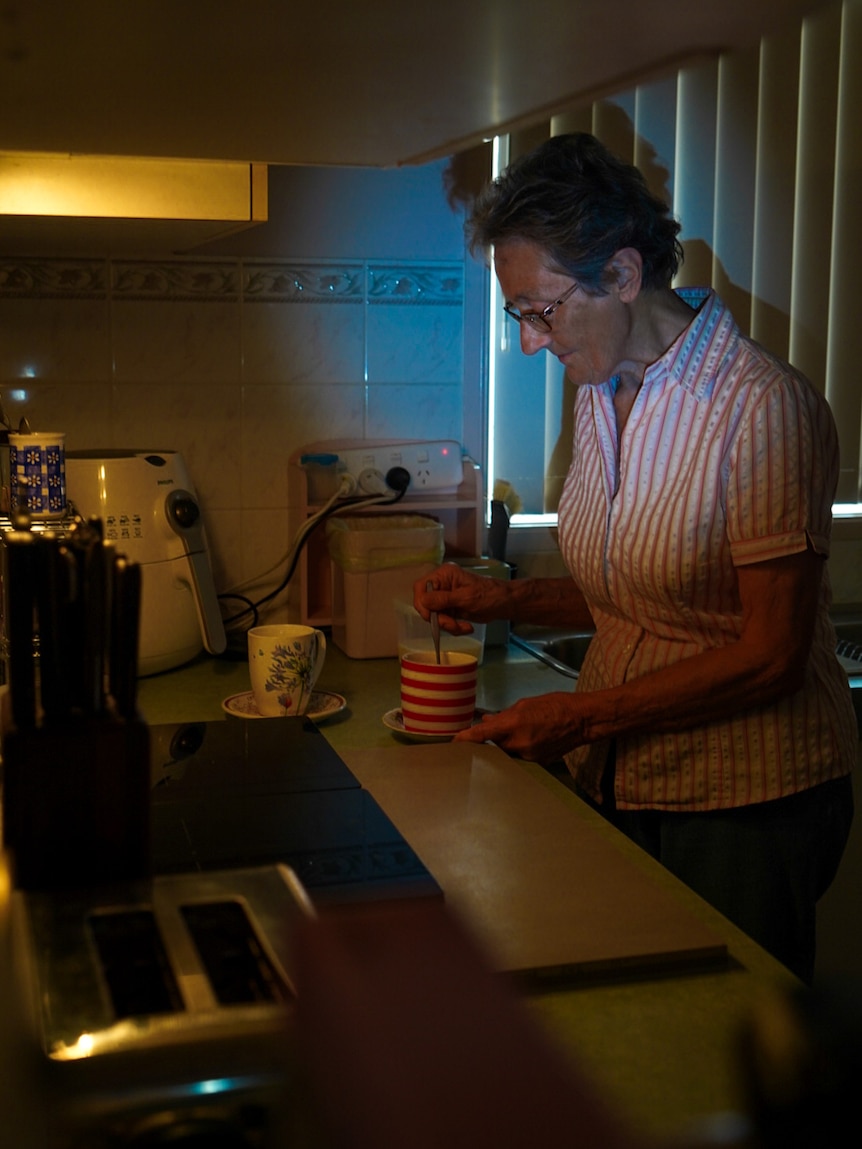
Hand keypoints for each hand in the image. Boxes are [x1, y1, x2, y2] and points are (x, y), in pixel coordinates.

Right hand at [413, 563, 508, 634]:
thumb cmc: (489, 595)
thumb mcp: (466, 597)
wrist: (504, 604)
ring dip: (448, 626)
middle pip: (426, 605)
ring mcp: (445, 598)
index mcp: (444, 575)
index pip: (421, 587)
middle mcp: (441, 585)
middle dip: (439, 619)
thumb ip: (443, 599)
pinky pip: (443, 622)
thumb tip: (423, 601)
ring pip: (434, 617)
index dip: (422, 603)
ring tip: (464, 627)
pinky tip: (466, 627)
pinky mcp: (450, 610)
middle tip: (452, 625)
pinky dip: (453, 628)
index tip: (432, 616)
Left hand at [453, 692, 587, 764]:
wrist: (582, 720)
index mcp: (514, 724)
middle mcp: (519, 744)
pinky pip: (519, 760)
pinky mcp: (538, 764)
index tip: (454, 743)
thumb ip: (503, 715)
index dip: (465, 739)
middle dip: (486, 744)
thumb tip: (487, 721)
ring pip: (505, 756)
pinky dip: (516, 752)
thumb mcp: (525, 704)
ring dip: (503, 747)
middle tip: (482, 740)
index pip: (482, 735)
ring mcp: (529, 757)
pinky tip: (524, 742)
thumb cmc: (555, 705)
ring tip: (512, 737)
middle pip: (491, 749)